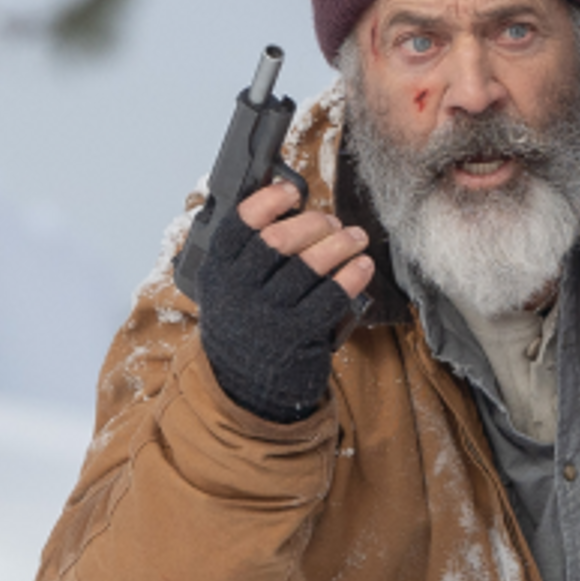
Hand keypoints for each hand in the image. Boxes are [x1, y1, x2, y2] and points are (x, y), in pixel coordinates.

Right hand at [180, 179, 374, 421]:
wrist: (245, 389)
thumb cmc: (245, 328)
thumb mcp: (228, 291)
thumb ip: (245, 255)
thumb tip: (286, 208)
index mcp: (217, 273)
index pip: (239, 224)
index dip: (268, 201)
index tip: (293, 191)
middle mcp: (237, 292)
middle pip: (279, 241)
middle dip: (314, 223)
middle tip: (332, 221)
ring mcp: (267, 315)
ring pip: (310, 265)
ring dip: (340, 244)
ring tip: (356, 237)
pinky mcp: (296, 336)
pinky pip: (331, 296)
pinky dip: (352, 275)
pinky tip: (362, 265)